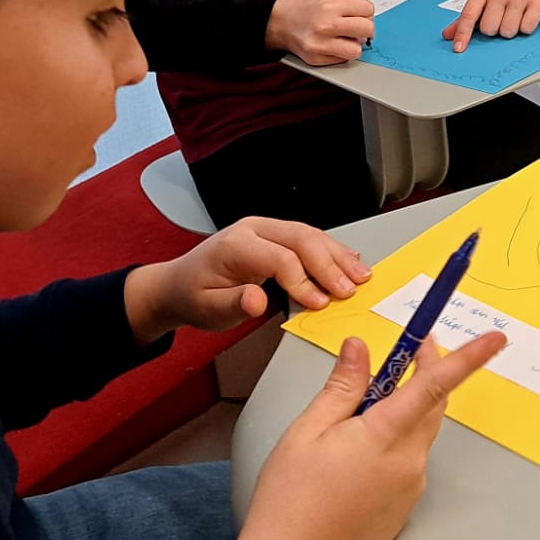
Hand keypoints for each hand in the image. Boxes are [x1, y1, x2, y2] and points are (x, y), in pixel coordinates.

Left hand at [122, 217, 370, 342]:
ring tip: (361, 275)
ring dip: (338, 255)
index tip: (320, 304)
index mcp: (236, 245)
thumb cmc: (193, 297)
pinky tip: (350, 261)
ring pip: (310, 234)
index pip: (280, 258)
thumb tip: (257, 302)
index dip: (304, 281)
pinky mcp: (276, 236)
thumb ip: (233, 304)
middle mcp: (254, 229)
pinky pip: (308, 238)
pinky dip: (332, 251)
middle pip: (301, 238)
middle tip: (351, 288)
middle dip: (330, 264)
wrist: (179, 284)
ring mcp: (267, 229)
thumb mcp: (207, 309)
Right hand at [224, 330, 507, 539]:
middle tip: (410, 349)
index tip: (495, 339)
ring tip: (357, 411)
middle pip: (432, 405)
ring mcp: (410, 488)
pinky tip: (356, 452)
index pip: (435, 386)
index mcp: (385, 437)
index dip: (468, 358)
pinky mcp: (404, 507)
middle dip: (426, 372)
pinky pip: (409, 461)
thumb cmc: (290, 502)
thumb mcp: (308, 430)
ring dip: (403, 410)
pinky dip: (394, 442)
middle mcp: (408, 463)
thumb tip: (360, 348)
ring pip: (419, 433)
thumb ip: (342, 385)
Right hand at [267, 0, 374, 64]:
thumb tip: (364, 12)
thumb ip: (344, 1)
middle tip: (357, 27)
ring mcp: (321, 45)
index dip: (366, 11)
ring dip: (354, 44)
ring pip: (356, 50)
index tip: (361, 13)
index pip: (366, 9)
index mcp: (329, 6)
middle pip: (366, 30)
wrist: (275, 22)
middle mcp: (326, 26)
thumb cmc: (298, 7)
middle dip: (365, 28)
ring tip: (344, 38)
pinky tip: (332, 44)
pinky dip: (341, 53)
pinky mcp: (317, 59)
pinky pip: (342, 60)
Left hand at [440, 0, 539, 52]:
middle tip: (500, 21)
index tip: (458, 48)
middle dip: (494, 30)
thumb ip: (464, 20)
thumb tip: (447, 35)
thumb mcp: (483, 4)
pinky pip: (526, 29)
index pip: (469, 15)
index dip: (463, 33)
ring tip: (513, 19)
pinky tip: (525, 18)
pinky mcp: (537, 1)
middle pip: (490, 28)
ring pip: (508, 31)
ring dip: (510, 31)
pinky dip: (525, 29)